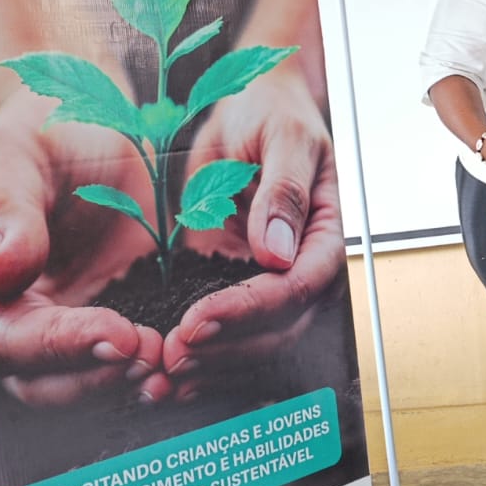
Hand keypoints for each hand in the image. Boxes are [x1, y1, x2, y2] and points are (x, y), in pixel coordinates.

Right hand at [0, 92, 162, 406]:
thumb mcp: (14, 151)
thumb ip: (1, 210)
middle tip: (156, 354)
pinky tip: (187, 360)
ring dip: (126, 384)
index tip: (118, 334)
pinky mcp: (104, 326)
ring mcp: (52, 332)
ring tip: (174, 363)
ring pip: (80, 386)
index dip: (56, 345)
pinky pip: (121, 366)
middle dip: (98, 376)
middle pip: (37, 380)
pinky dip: (151, 370)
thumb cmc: (43, 127)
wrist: (98, 127)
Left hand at [161, 70, 347, 397]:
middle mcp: (302, 266)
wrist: (246, 107)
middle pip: (279, 329)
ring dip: (210, 366)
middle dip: (226, 348)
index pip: (298, 287)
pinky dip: (198, 356)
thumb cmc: (272, 112)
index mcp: (324, 233)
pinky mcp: (233, 286)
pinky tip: (164, 372)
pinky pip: (225, 333)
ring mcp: (269, 282)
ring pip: (253, 344)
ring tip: (161, 378)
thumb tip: (278, 250)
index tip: (199, 319)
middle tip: (171, 355)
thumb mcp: (282, 137)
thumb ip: (284, 192)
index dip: (251, 310)